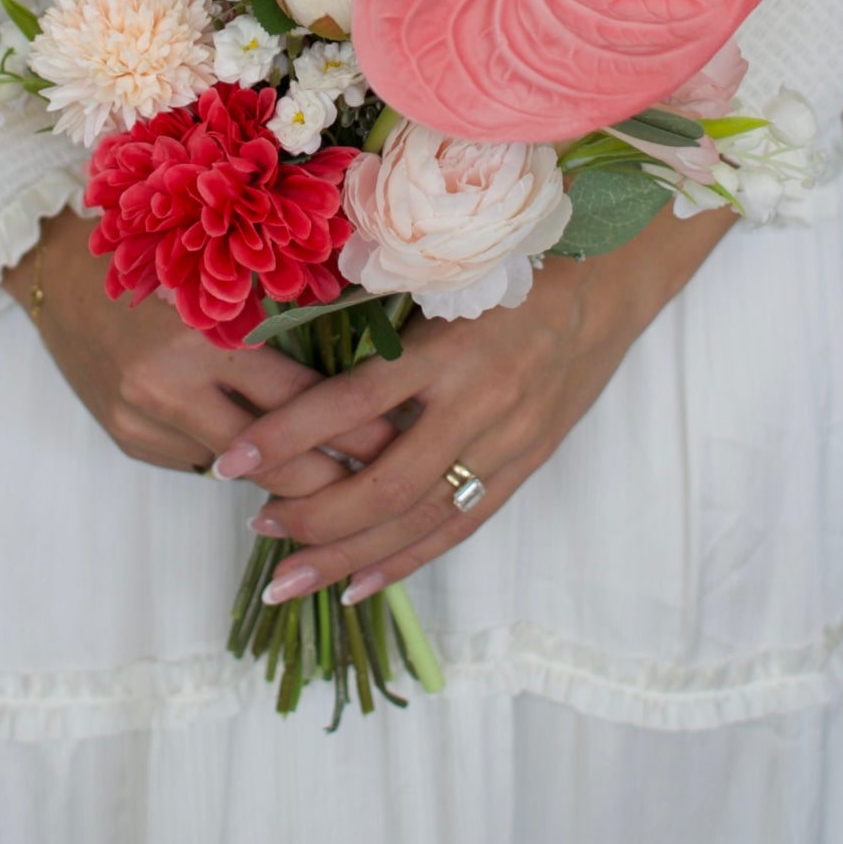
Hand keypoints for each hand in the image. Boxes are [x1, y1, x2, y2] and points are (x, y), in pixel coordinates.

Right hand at [3, 210, 395, 487]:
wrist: (54, 270)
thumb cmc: (153, 251)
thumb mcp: (218, 273)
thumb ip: (279, 314)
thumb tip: (362, 361)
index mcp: (205, 334)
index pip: (301, 398)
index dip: (357, 426)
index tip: (405, 443)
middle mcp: (171, 385)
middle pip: (272, 456)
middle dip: (333, 476)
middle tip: (387, 486)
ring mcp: (143, 421)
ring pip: (236, 466)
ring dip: (287, 474)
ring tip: (344, 484)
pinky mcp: (128, 440)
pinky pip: (198, 457)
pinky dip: (231, 452)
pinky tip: (261, 450)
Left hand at [212, 201, 732, 602]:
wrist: (610, 277)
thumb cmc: (514, 258)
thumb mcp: (443, 270)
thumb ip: (379, 305)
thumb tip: (288, 327)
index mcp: (448, 347)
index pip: (352, 403)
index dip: (287, 436)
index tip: (231, 459)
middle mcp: (478, 403)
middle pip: (383, 483)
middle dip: (313, 514)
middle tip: (256, 526)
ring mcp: (507, 443)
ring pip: (418, 518)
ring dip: (349, 554)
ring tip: (291, 579)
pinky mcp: (525, 465)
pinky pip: (459, 525)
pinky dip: (406, 560)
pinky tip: (359, 585)